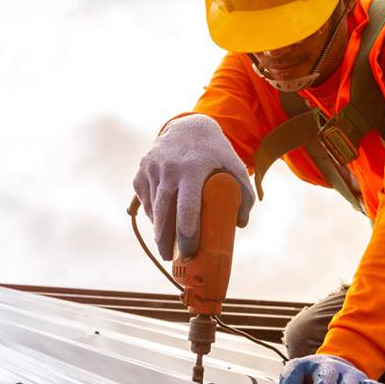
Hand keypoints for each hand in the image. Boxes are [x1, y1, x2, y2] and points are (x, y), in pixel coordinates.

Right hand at [132, 114, 254, 259]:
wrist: (187, 126)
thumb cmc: (214, 151)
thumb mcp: (234, 165)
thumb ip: (243, 192)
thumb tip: (240, 223)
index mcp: (192, 169)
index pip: (186, 208)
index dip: (186, 234)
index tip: (188, 251)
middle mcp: (168, 169)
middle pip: (164, 215)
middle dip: (165, 241)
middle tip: (170, 258)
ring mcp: (151, 170)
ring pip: (153, 210)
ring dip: (159, 229)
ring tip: (167, 241)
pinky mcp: (141, 173)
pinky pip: (145, 201)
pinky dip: (152, 214)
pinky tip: (160, 221)